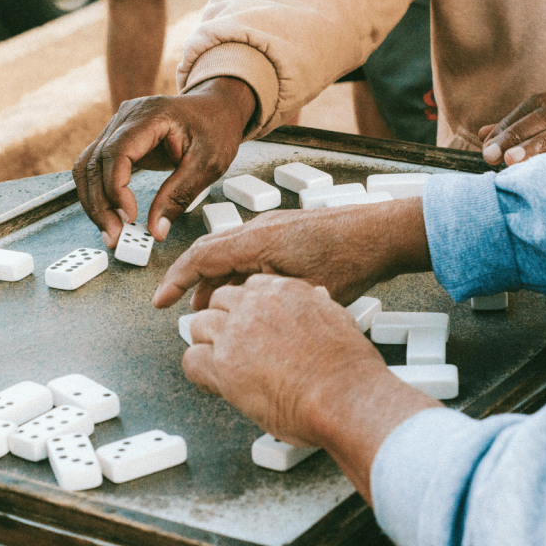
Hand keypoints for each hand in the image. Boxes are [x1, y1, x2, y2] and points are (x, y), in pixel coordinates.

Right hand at [73, 77, 255, 246]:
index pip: (117, 151)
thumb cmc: (216, 130)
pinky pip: (96, 168)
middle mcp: (126, 117)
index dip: (116, 187)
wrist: (217, 108)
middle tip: (115, 237)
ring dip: (94, 202)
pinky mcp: (117, 140)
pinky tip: (110, 215)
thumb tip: (156, 231)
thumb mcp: (207, 164)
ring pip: (88, 166)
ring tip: (111, 231)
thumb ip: (179, 196)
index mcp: (151, 115)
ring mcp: (117, 127)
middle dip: (100, 204)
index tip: (129, 217)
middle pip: (95, 161)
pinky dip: (99, 193)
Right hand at [152, 198, 431, 310]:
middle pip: (209, 253)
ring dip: (217, 281)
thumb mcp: (299, 289)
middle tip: (178, 309)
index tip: (160, 302)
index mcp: (256, 239)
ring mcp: (273, 228)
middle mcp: (260, 228)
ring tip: (212, 312)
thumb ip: (262, 300)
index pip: (200, 257)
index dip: (175, 281)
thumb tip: (233, 317)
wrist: (385, 233)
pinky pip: (249, 252)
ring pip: (230, 254)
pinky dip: (238, 275)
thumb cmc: (351, 259)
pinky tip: (247, 298)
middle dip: (190, 283)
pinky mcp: (287, 232)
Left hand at [184, 275, 441, 498]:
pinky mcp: (223, 364)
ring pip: (200, 326)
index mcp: (285, 292)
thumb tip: (317, 298)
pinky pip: (191, 360)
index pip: (249, 288)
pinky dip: (199, 373)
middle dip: (222, 323)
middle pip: (219, 301)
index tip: (248, 324)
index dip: (246, 309)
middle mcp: (257, 306)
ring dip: (208, 345)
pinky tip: (213, 383)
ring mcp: (236, 333)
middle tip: (230, 346)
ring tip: (220, 365)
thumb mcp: (340, 319)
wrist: (346, 397)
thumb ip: (319, 306)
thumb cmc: (348, 370)